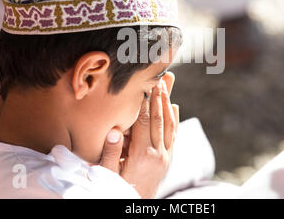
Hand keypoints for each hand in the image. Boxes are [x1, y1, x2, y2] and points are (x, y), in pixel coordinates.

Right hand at [121, 73, 178, 197]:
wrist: (137, 204)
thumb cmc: (117, 188)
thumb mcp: (109, 173)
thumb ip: (111, 152)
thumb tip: (115, 130)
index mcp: (142, 154)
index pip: (145, 122)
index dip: (146, 103)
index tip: (147, 85)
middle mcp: (158, 153)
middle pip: (160, 119)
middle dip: (160, 98)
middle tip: (160, 78)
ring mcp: (166, 156)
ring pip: (170, 125)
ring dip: (168, 104)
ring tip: (168, 86)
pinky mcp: (168, 159)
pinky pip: (174, 135)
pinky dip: (175, 119)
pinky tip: (174, 107)